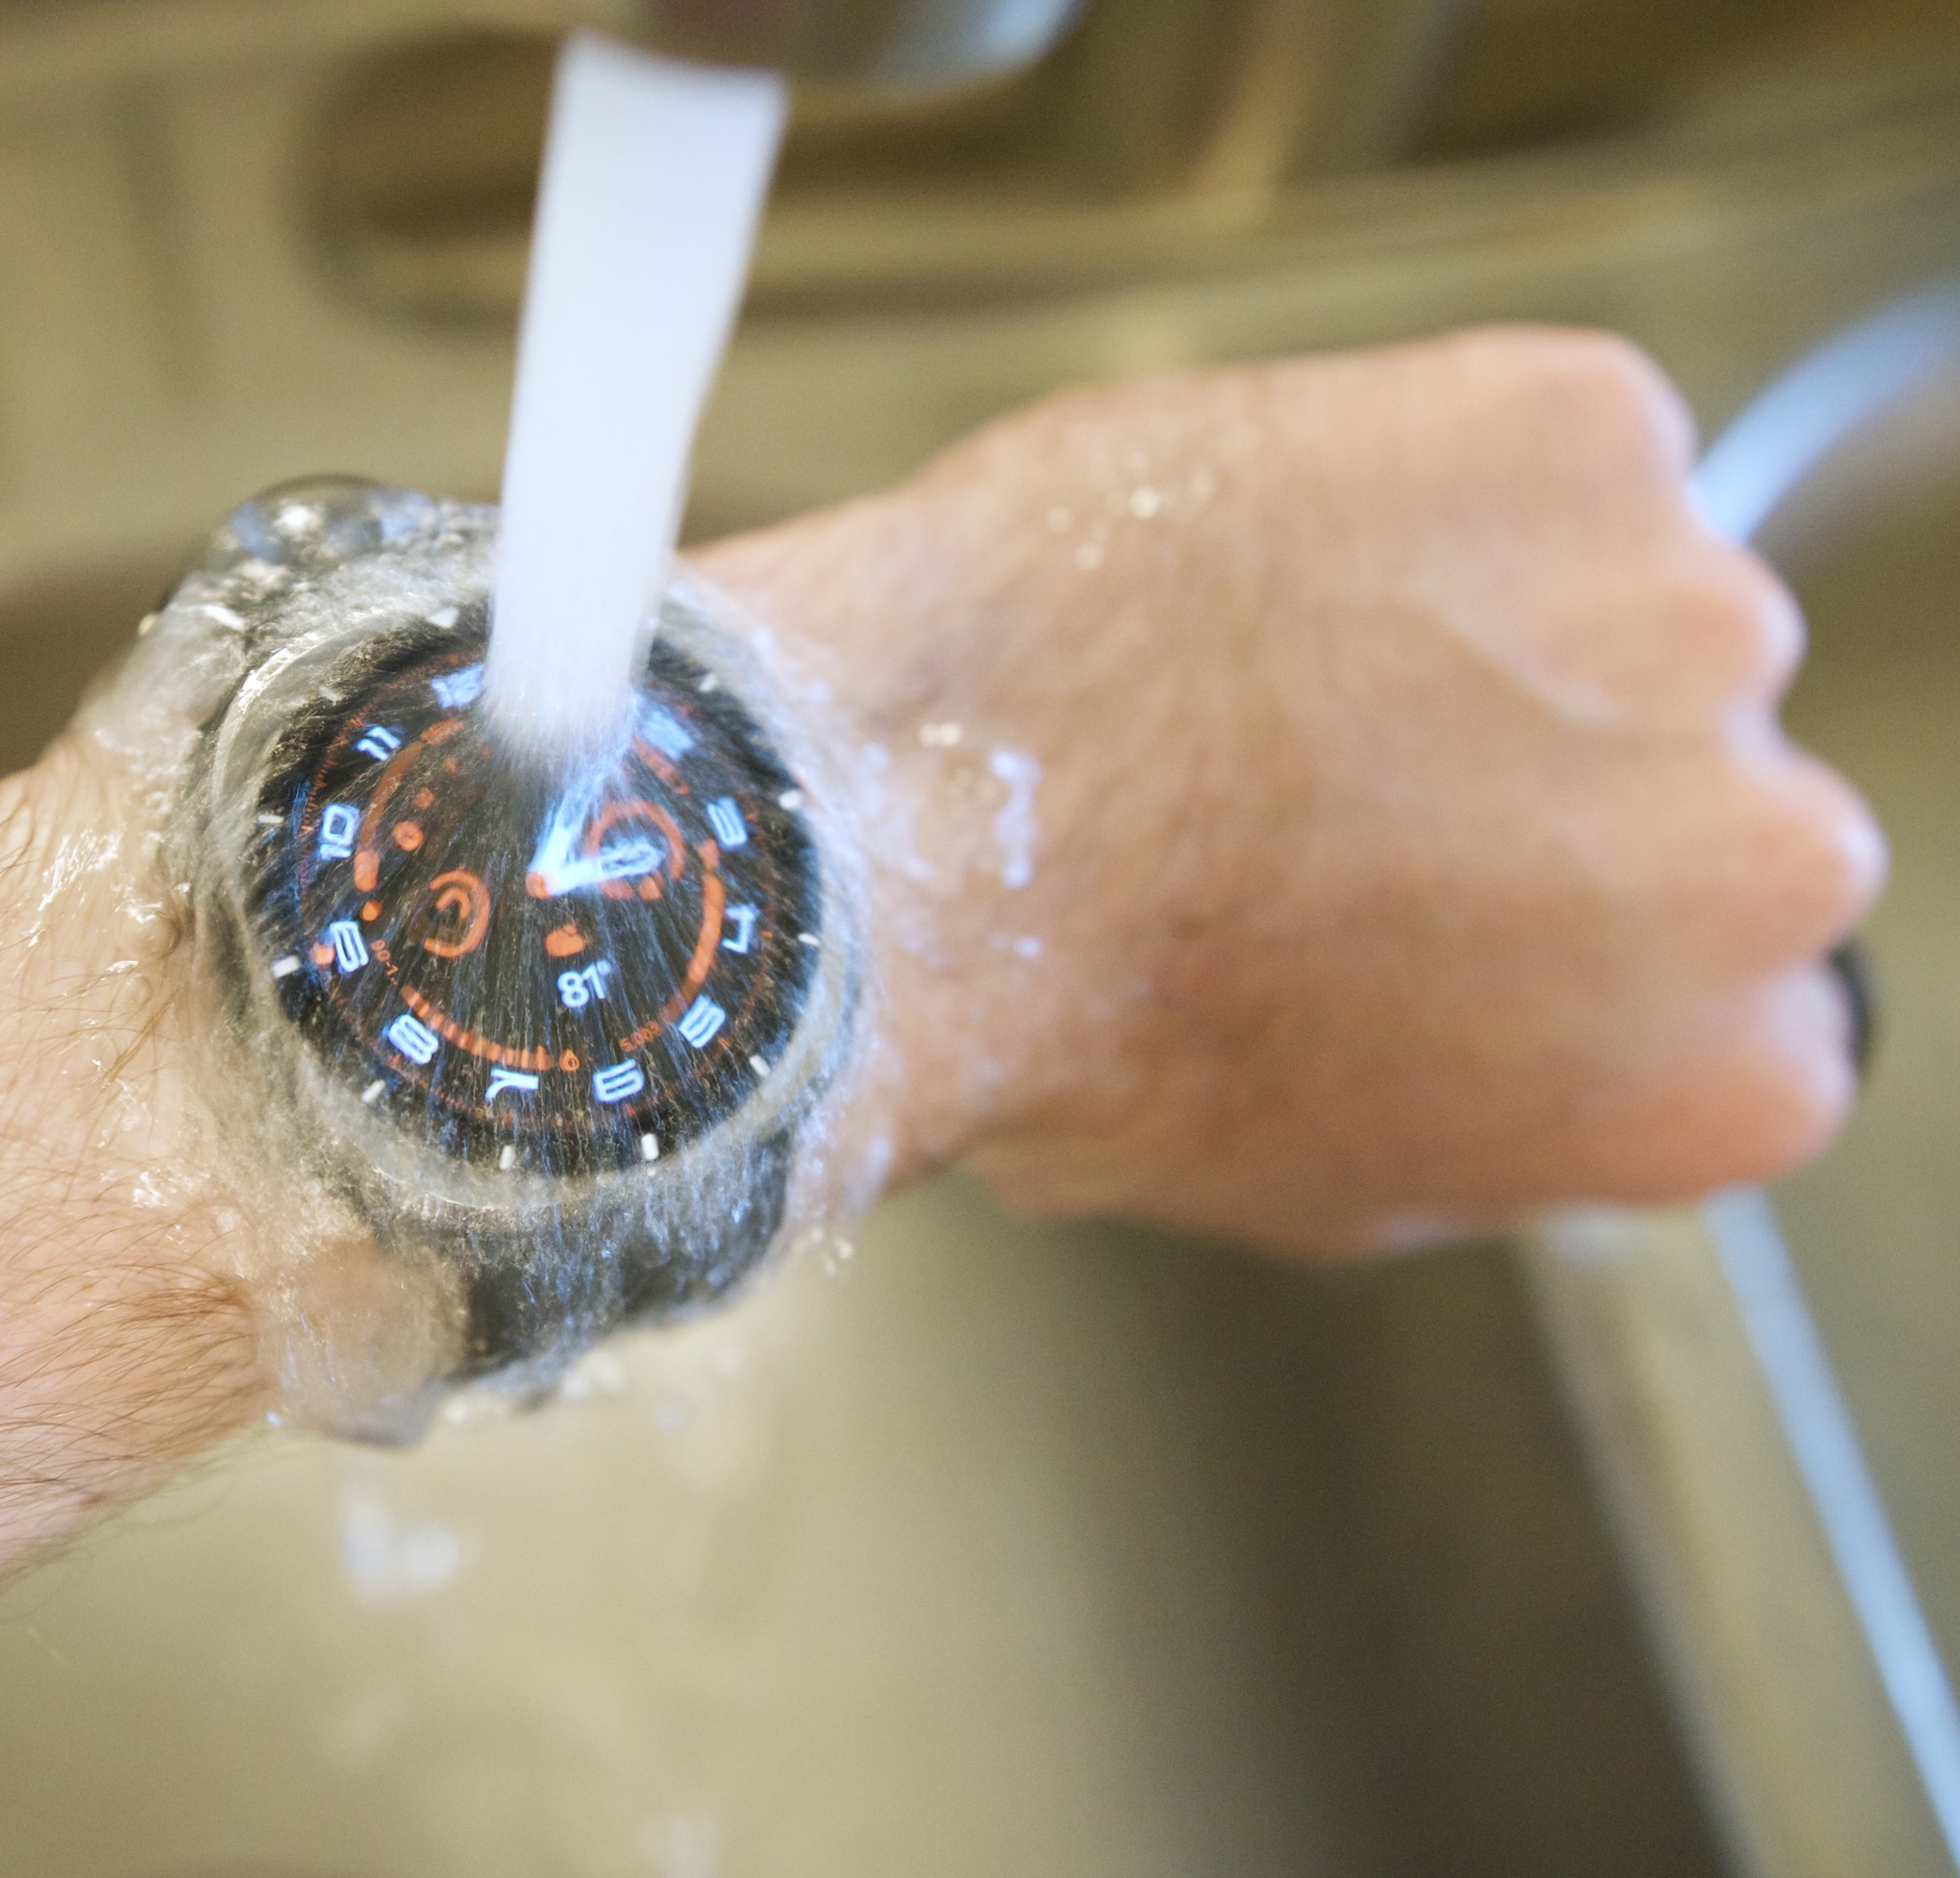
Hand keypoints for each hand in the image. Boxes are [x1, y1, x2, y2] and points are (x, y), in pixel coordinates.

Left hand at [697, 327, 1884, 1253]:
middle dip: (1550, 766)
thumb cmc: (1078, 1030)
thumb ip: (1506, 1099)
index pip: (1735, 982)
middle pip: (1698, 773)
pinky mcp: (1581, 428)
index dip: (1570, 928)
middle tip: (1345, 772)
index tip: (1461, 898)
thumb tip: (1524, 1029)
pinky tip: (1259, 551)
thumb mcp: (1329, 1170)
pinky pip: (1526, 438)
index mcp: (1733, 1072)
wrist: (920, 840)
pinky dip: (1410, 465)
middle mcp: (1768, 857)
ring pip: (1619, 594)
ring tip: (1268, 662)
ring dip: (1482, 610)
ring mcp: (1687, 617)